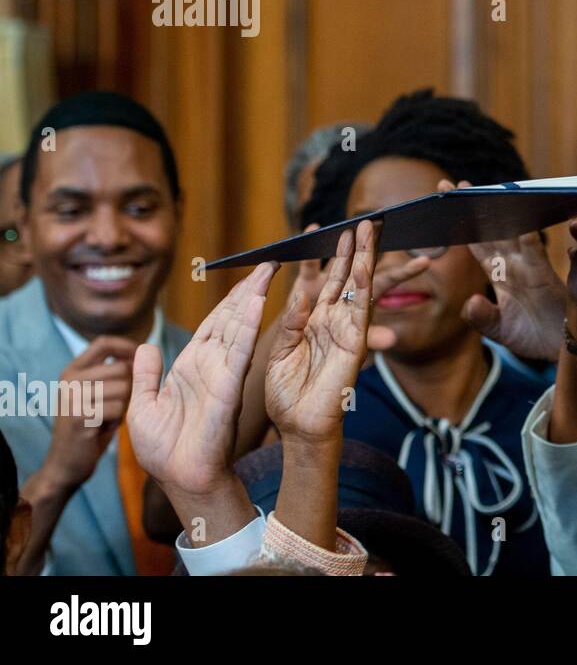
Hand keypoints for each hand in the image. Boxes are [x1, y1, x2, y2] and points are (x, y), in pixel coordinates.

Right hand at [40, 337, 136, 491]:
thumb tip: (144, 350)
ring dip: (124, 405)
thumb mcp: (97, 393)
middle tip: (117, 407)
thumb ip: (111, 372)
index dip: (128, 347)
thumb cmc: (91, 427)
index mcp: (73, 369)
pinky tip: (103, 429)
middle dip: (131, 388)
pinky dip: (118, 420)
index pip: (104, 342)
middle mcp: (69, 379)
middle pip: (121, 368)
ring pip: (124, 388)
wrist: (66, 464)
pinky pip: (119, 408)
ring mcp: (71, 396)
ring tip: (108, 418)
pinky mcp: (78, 415)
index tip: (141, 362)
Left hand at [128, 262, 277, 497]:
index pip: (213, 325)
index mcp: (192, 367)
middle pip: (232, 318)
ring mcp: (223, 374)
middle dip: (248, 289)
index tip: (246, 277)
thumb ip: (146, 375)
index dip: (228, 300)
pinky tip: (256, 303)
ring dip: (252, 298)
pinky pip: (239, 351)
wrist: (179, 479)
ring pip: (239, 328)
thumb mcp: (143, 406)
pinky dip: (248, 326)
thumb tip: (144, 346)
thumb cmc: (164, 450)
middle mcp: (212, 366)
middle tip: (267, 263)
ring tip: (267, 271)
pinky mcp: (229, 387)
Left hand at [265, 221, 378, 446]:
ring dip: (364, 258)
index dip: (330, 257)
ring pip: (358, 286)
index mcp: (314, 321)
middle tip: (364, 221)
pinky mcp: (354, 343)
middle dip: (355, 249)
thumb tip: (301, 290)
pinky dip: (360, 287)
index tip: (333, 232)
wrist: (297, 426)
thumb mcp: (279, 349)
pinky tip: (362, 265)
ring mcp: (346, 330)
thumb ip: (291, 320)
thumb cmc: (286, 394)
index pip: (325, 281)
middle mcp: (333, 321)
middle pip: (347, 277)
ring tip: (369, 229)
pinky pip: (358, 310)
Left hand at [431, 177, 567, 360]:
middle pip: (490, 231)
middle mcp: (513, 266)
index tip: (445, 207)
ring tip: (480, 190)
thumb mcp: (502, 332)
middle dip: (474, 208)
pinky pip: (532, 246)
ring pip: (509, 232)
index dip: (461, 227)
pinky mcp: (544, 272)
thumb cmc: (534, 339)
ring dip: (496, 212)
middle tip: (454, 185)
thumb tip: (470, 301)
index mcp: (500, 276)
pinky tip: (514, 211)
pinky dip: (524, 230)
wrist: (564, 350)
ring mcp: (529, 266)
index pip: (476, 245)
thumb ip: (483, 318)